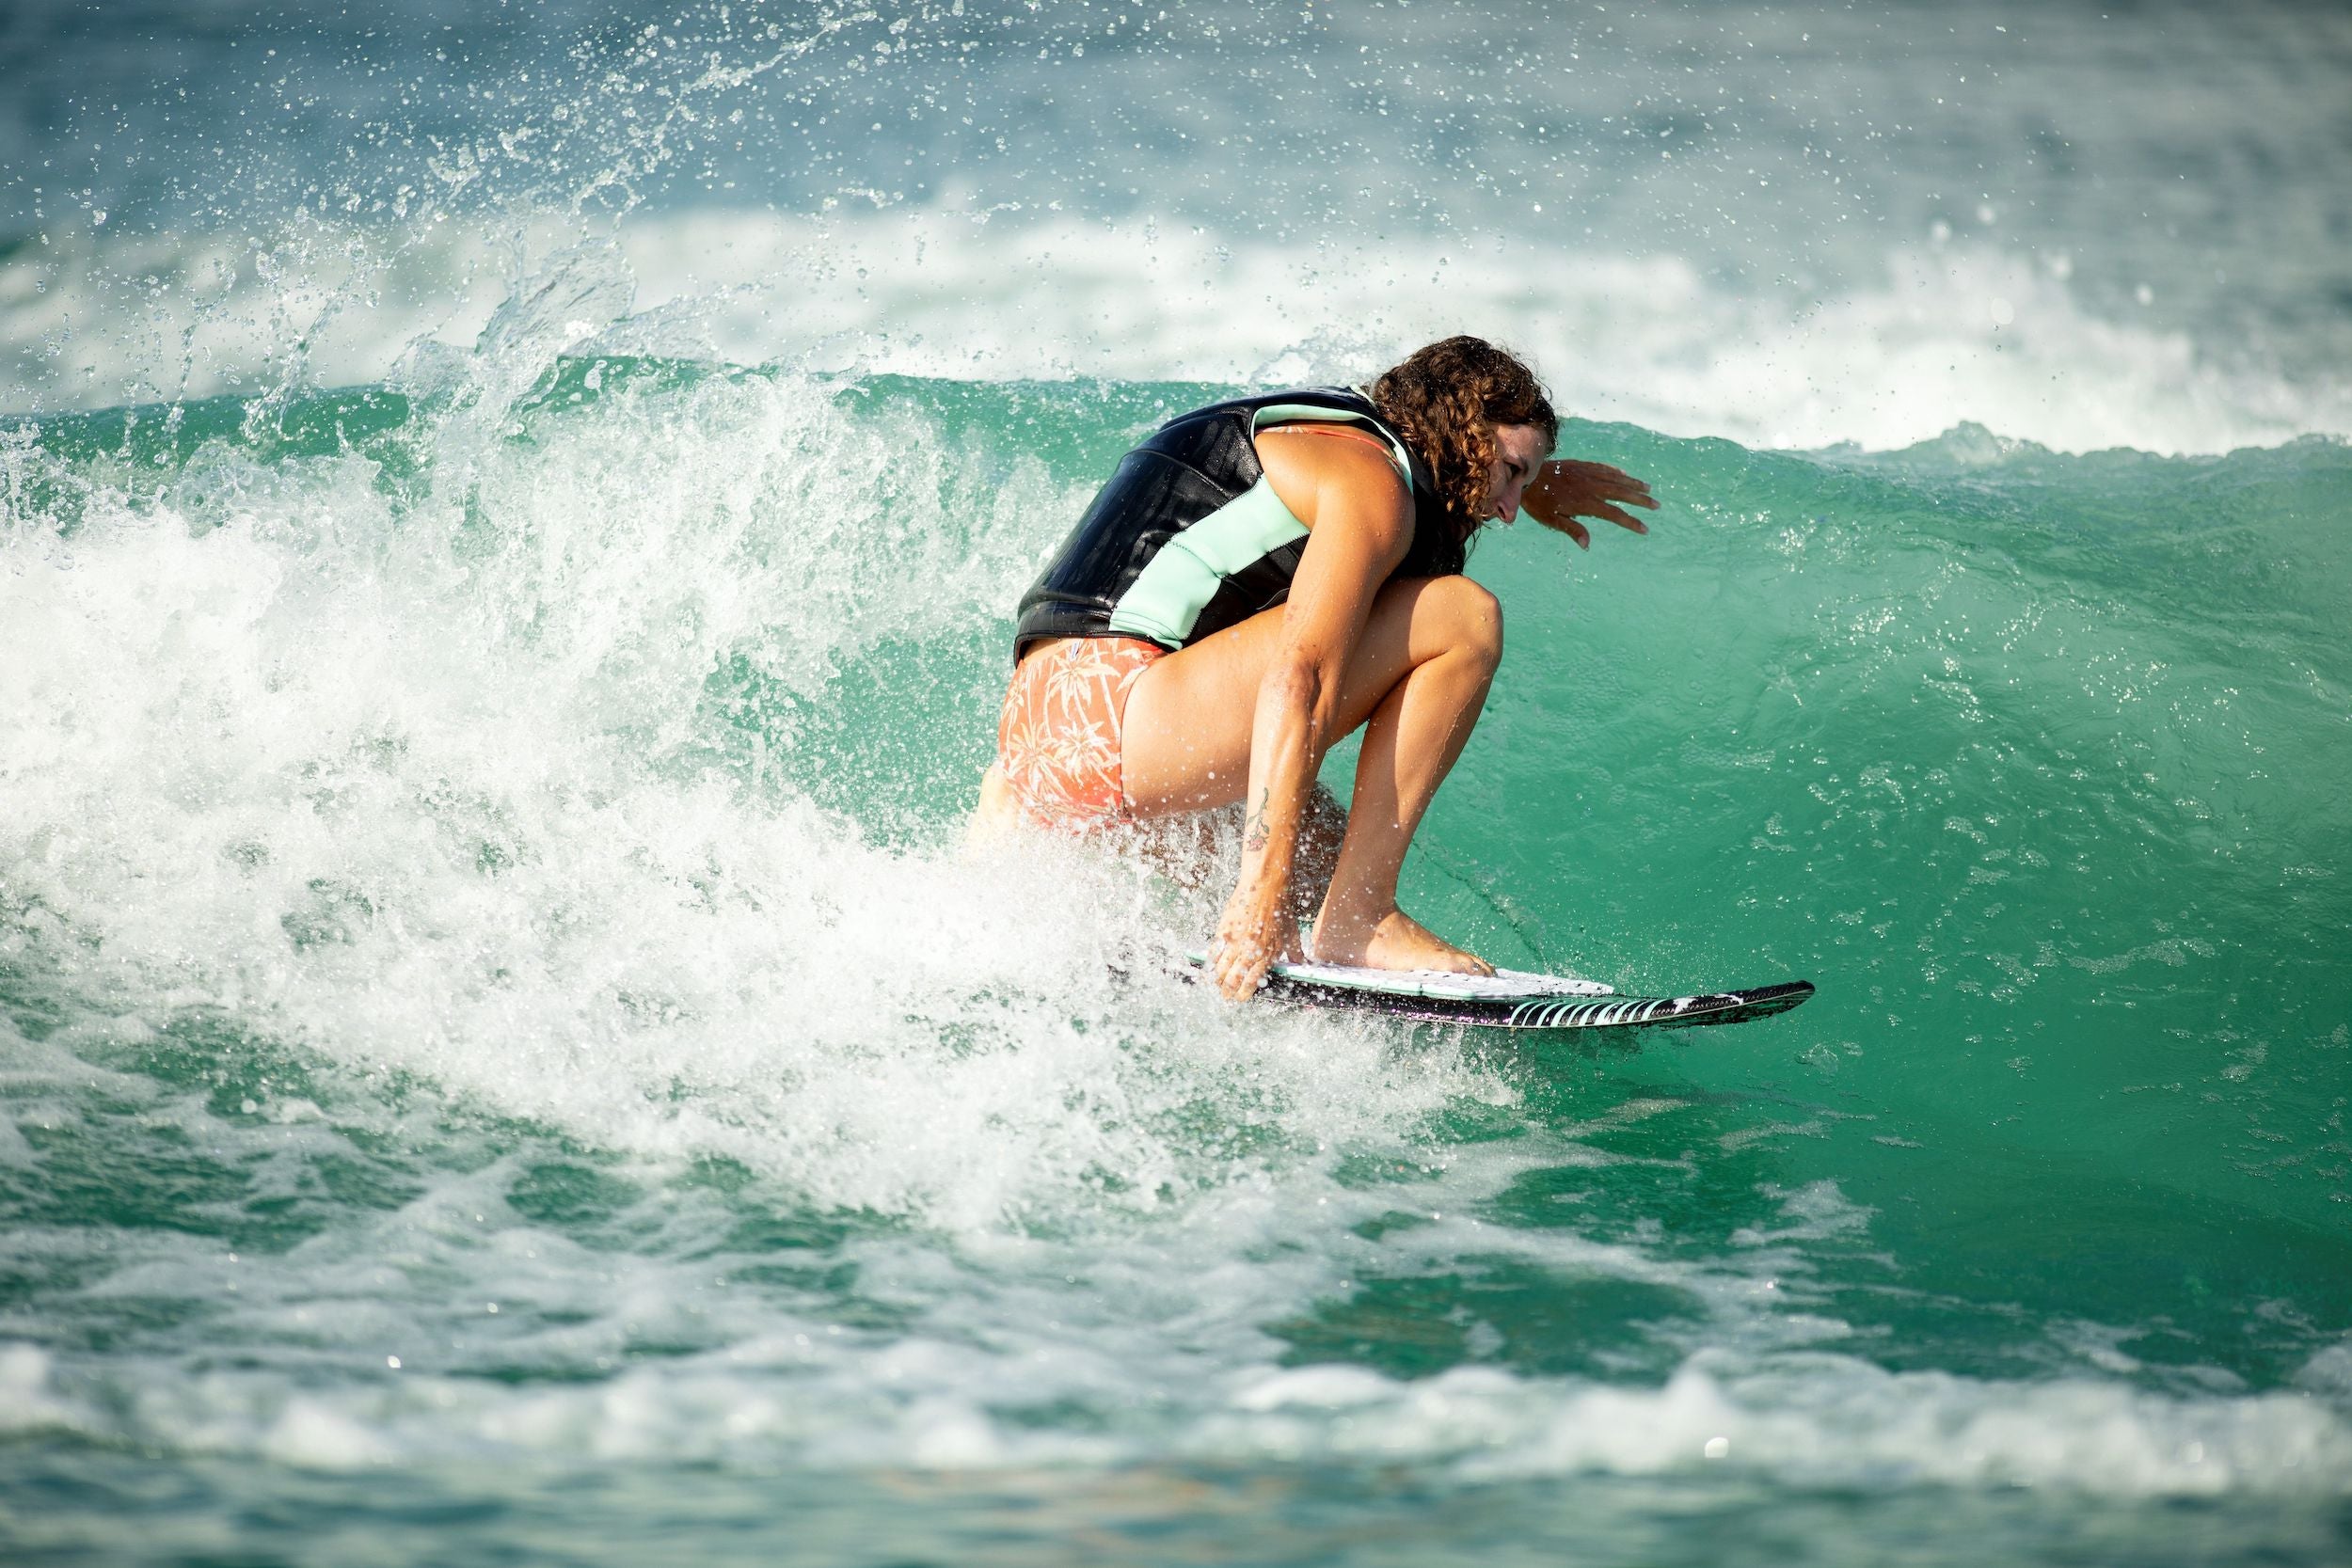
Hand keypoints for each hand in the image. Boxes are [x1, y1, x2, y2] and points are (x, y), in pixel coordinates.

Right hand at [1209, 875, 1300, 999]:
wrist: (1266, 887)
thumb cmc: (1281, 910)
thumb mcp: (1292, 934)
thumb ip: (1295, 953)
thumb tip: (1303, 964)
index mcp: (1267, 956)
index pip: (1250, 983)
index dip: (1242, 994)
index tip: (1239, 997)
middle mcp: (1249, 952)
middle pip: (1232, 980)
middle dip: (1227, 992)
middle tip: (1225, 995)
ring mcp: (1234, 942)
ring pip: (1220, 970)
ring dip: (1217, 980)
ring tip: (1217, 983)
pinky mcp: (1223, 931)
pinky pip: (1213, 953)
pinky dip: (1211, 962)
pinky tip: (1211, 966)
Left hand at [1519, 460, 1657, 549]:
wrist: (1527, 475)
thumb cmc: (1538, 502)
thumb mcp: (1552, 521)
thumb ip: (1572, 530)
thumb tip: (1587, 544)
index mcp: (1585, 503)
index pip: (1615, 514)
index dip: (1631, 522)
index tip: (1645, 529)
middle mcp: (1591, 487)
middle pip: (1622, 494)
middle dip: (1641, 500)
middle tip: (1657, 505)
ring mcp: (1587, 474)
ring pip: (1616, 478)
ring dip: (1633, 484)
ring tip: (1648, 488)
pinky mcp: (1581, 465)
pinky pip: (1603, 468)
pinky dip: (1616, 472)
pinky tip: (1624, 475)